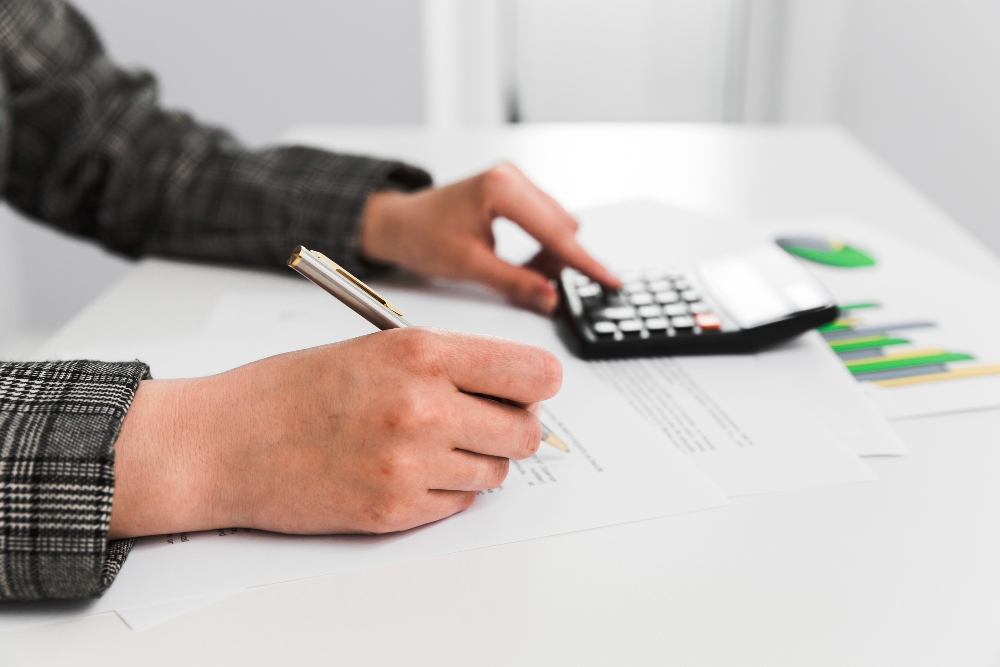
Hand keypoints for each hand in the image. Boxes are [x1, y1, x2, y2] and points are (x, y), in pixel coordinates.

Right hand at [108, 328, 561, 537]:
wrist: (220, 442)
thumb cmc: (289, 389)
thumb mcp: (375, 347)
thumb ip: (448, 364)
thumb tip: (516, 387)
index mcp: (421, 352)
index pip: (535, 373)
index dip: (536, 384)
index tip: (526, 390)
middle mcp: (424, 406)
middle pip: (526, 431)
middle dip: (510, 428)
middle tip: (479, 423)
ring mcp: (410, 463)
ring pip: (496, 473)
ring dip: (475, 462)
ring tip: (428, 446)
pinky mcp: (394, 510)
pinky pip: (458, 505)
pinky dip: (443, 492)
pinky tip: (403, 472)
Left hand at [359, 162, 619, 312]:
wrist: (400, 222)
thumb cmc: (423, 236)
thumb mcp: (470, 266)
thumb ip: (515, 282)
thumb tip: (551, 298)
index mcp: (501, 188)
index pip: (555, 232)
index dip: (584, 262)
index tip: (609, 280)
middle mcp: (512, 176)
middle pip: (562, 226)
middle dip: (559, 261)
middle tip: (542, 289)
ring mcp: (515, 180)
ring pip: (557, 224)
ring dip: (550, 254)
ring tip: (524, 273)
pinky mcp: (515, 189)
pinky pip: (546, 219)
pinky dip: (542, 244)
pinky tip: (524, 260)